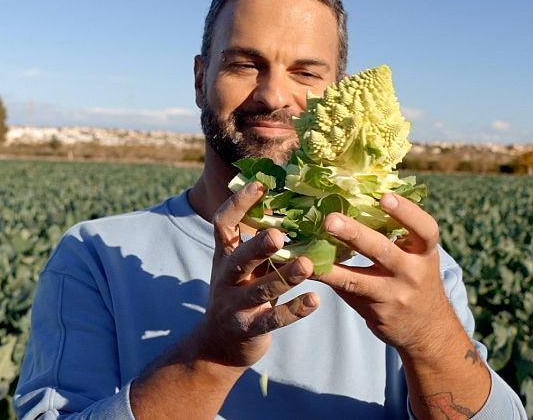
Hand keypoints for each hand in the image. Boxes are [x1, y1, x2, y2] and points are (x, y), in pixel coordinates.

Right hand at [194, 182, 318, 367]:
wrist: (218, 346)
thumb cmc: (241, 293)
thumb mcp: (244, 266)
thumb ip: (260, 243)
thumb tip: (292, 204)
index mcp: (224, 256)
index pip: (223, 225)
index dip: (238, 204)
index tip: (259, 185)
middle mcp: (226, 279)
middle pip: (238, 259)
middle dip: (257, 246)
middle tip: (279, 234)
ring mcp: (234, 306)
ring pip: (258, 290)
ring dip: (283, 277)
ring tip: (307, 265)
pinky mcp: (249, 329)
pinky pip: (272, 319)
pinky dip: (293, 311)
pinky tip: (314, 301)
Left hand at [314, 192, 460, 355]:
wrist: (428, 329)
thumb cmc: (416, 279)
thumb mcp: (419, 257)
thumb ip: (396, 236)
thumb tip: (355, 202)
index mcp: (425, 252)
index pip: (424, 229)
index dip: (406, 212)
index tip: (384, 197)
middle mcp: (413, 273)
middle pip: (384, 251)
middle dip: (356, 234)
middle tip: (330, 220)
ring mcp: (394, 295)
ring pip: (358, 279)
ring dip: (331, 266)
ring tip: (307, 256)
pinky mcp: (376, 312)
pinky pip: (347, 293)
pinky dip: (327, 280)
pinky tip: (307, 271)